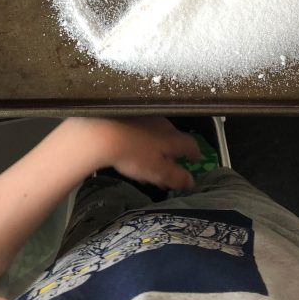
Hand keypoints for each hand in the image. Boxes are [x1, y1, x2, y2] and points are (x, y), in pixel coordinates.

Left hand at [60, 117, 200, 190]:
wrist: (102, 134)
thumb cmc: (134, 153)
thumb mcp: (158, 171)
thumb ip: (176, 176)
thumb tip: (191, 181)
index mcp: (173, 137)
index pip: (190, 144)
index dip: (194, 154)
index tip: (196, 159)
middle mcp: (162, 125)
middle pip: (172, 141)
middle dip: (171, 157)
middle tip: (168, 172)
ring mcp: (144, 119)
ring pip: (155, 137)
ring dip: (155, 152)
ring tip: (147, 169)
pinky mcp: (127, 117)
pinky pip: (140, 133)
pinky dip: (141, 144)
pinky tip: (131, 155)